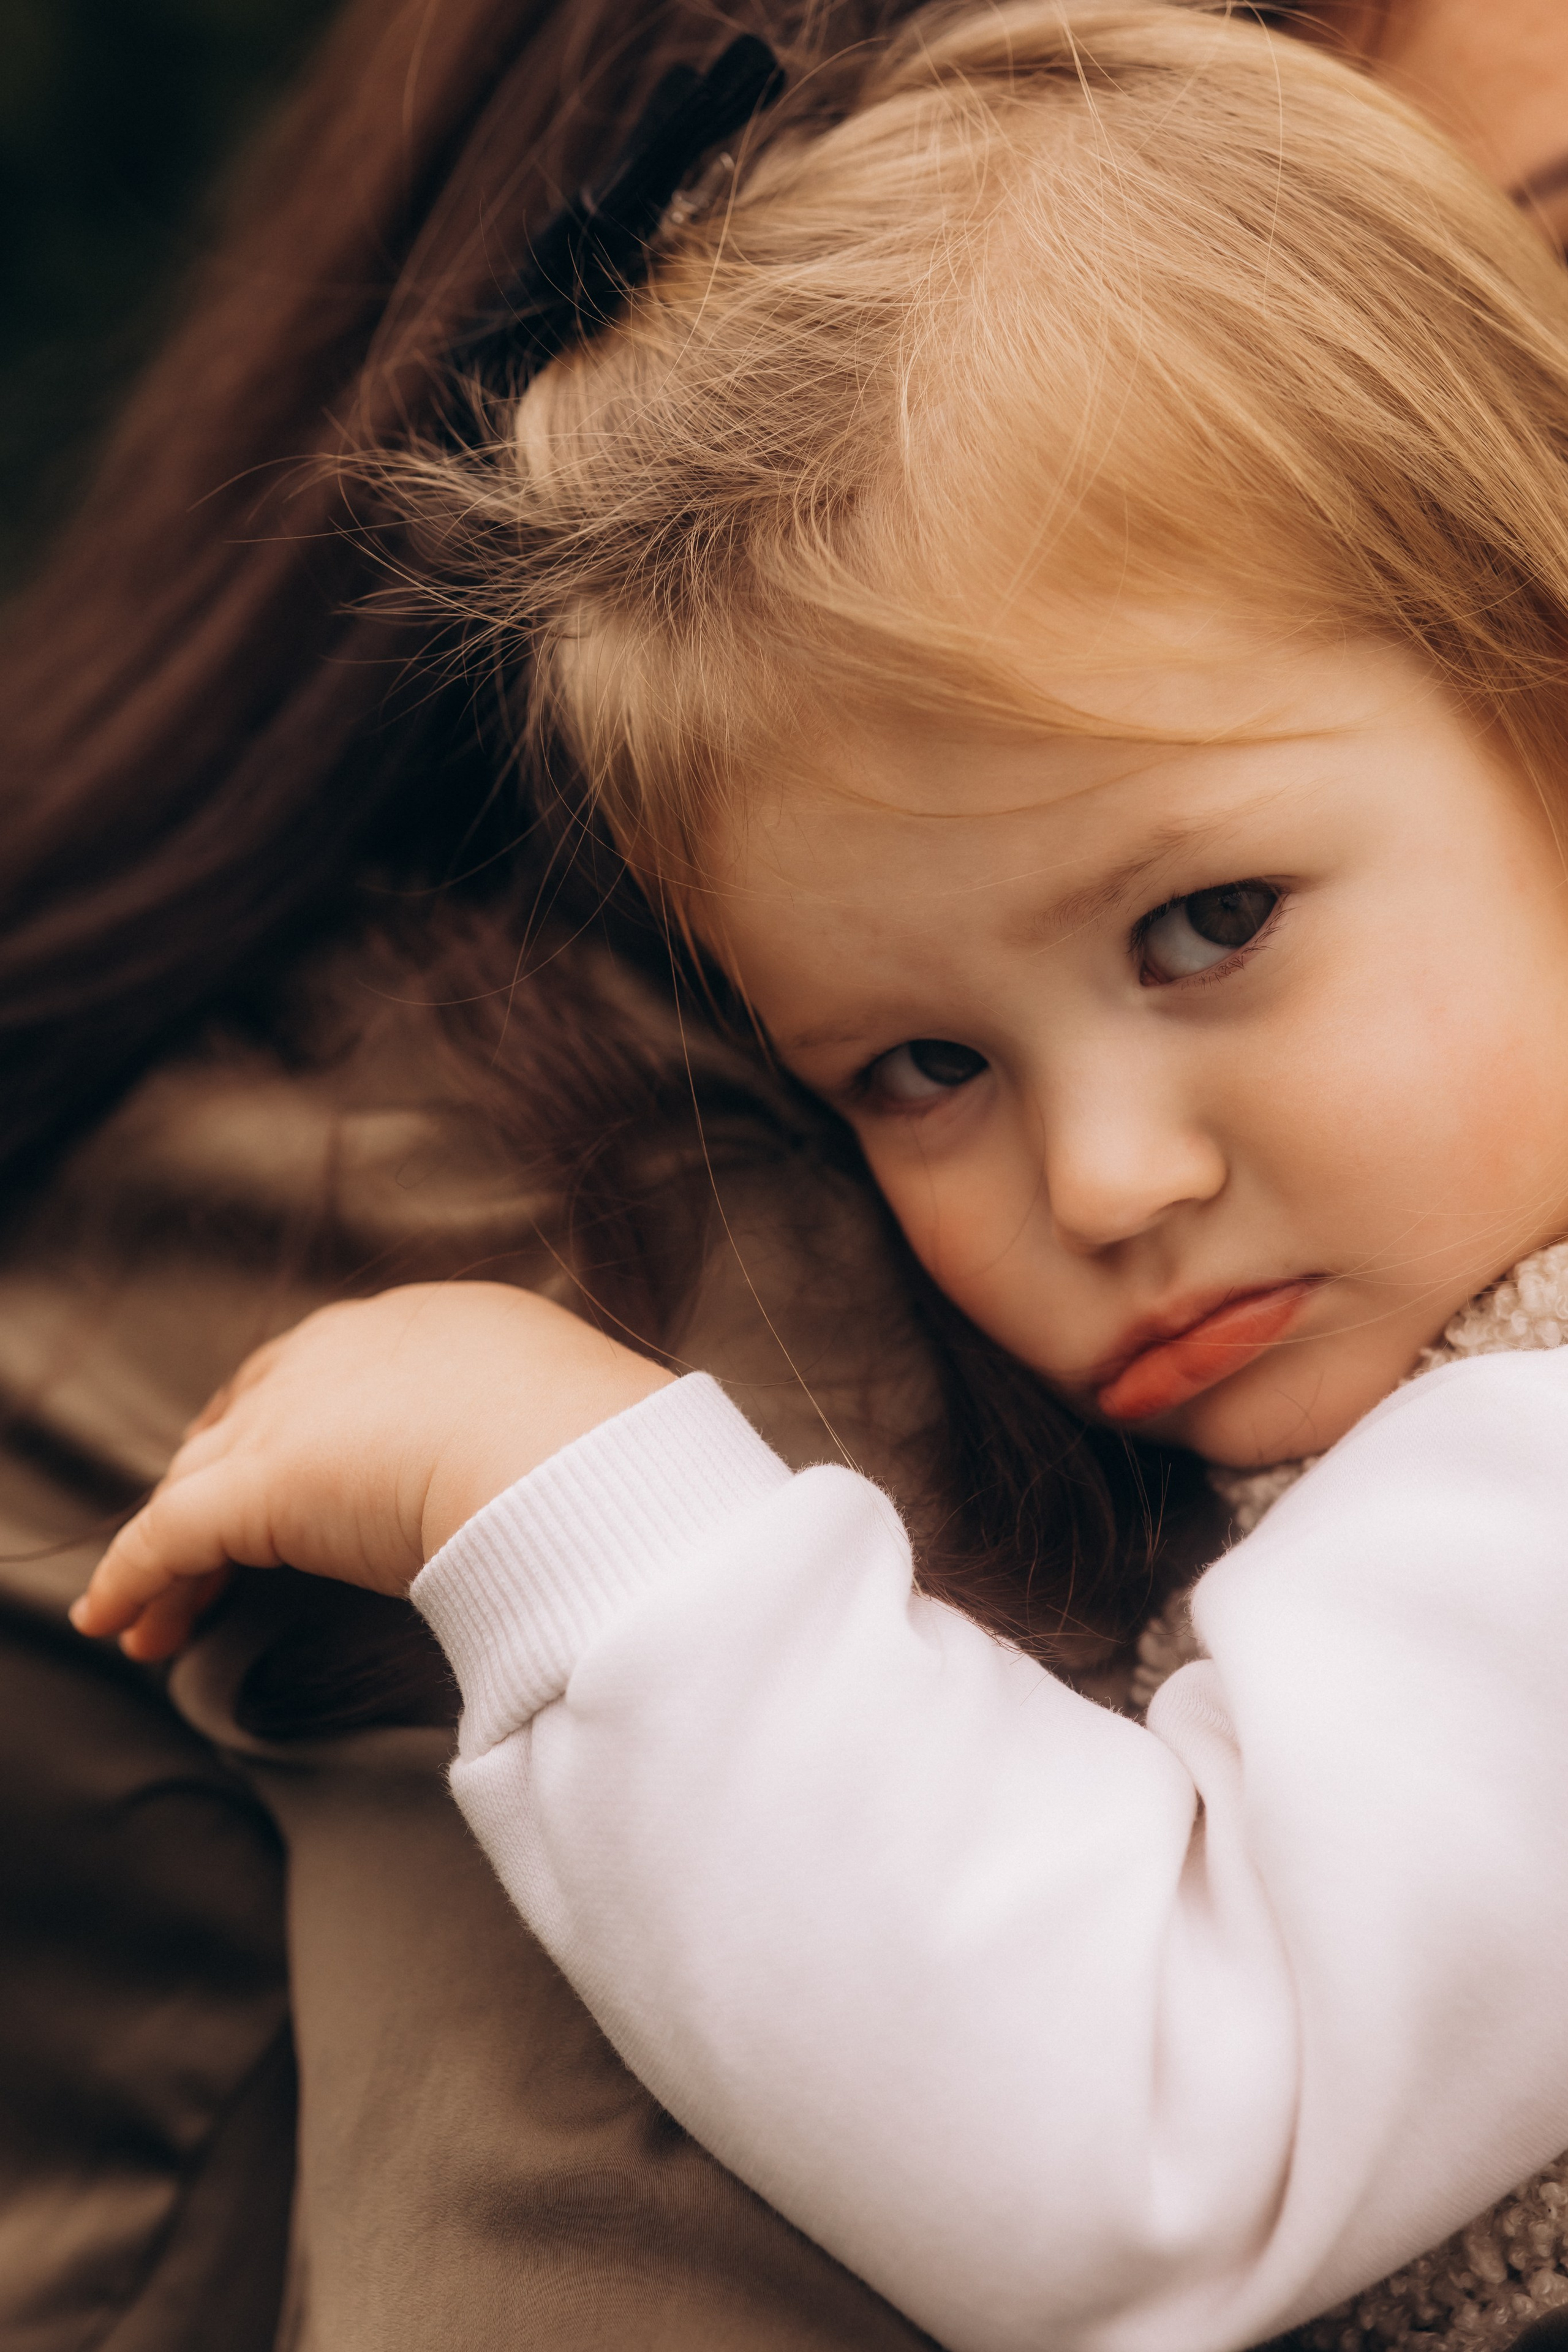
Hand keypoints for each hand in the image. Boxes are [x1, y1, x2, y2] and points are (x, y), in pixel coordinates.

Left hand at [69, 1283, 672, 1660]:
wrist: (573, 1457)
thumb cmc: (603, 1449)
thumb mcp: (573, 1415)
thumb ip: (542, 1432)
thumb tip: (577, 1477)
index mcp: (428, 1324)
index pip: (327, 1366)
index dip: (295, 1421)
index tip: (290, 1471)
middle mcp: (344, 1350)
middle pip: (247, 1412)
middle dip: (217, 1477)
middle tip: (208, 1546)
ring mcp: (295, 1415)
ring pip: (202, 1481)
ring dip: (172, 1551)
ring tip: (157, 1615)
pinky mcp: (259, 1487)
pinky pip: (168, 1537)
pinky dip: (135, 1579)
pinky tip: (116, 1622)